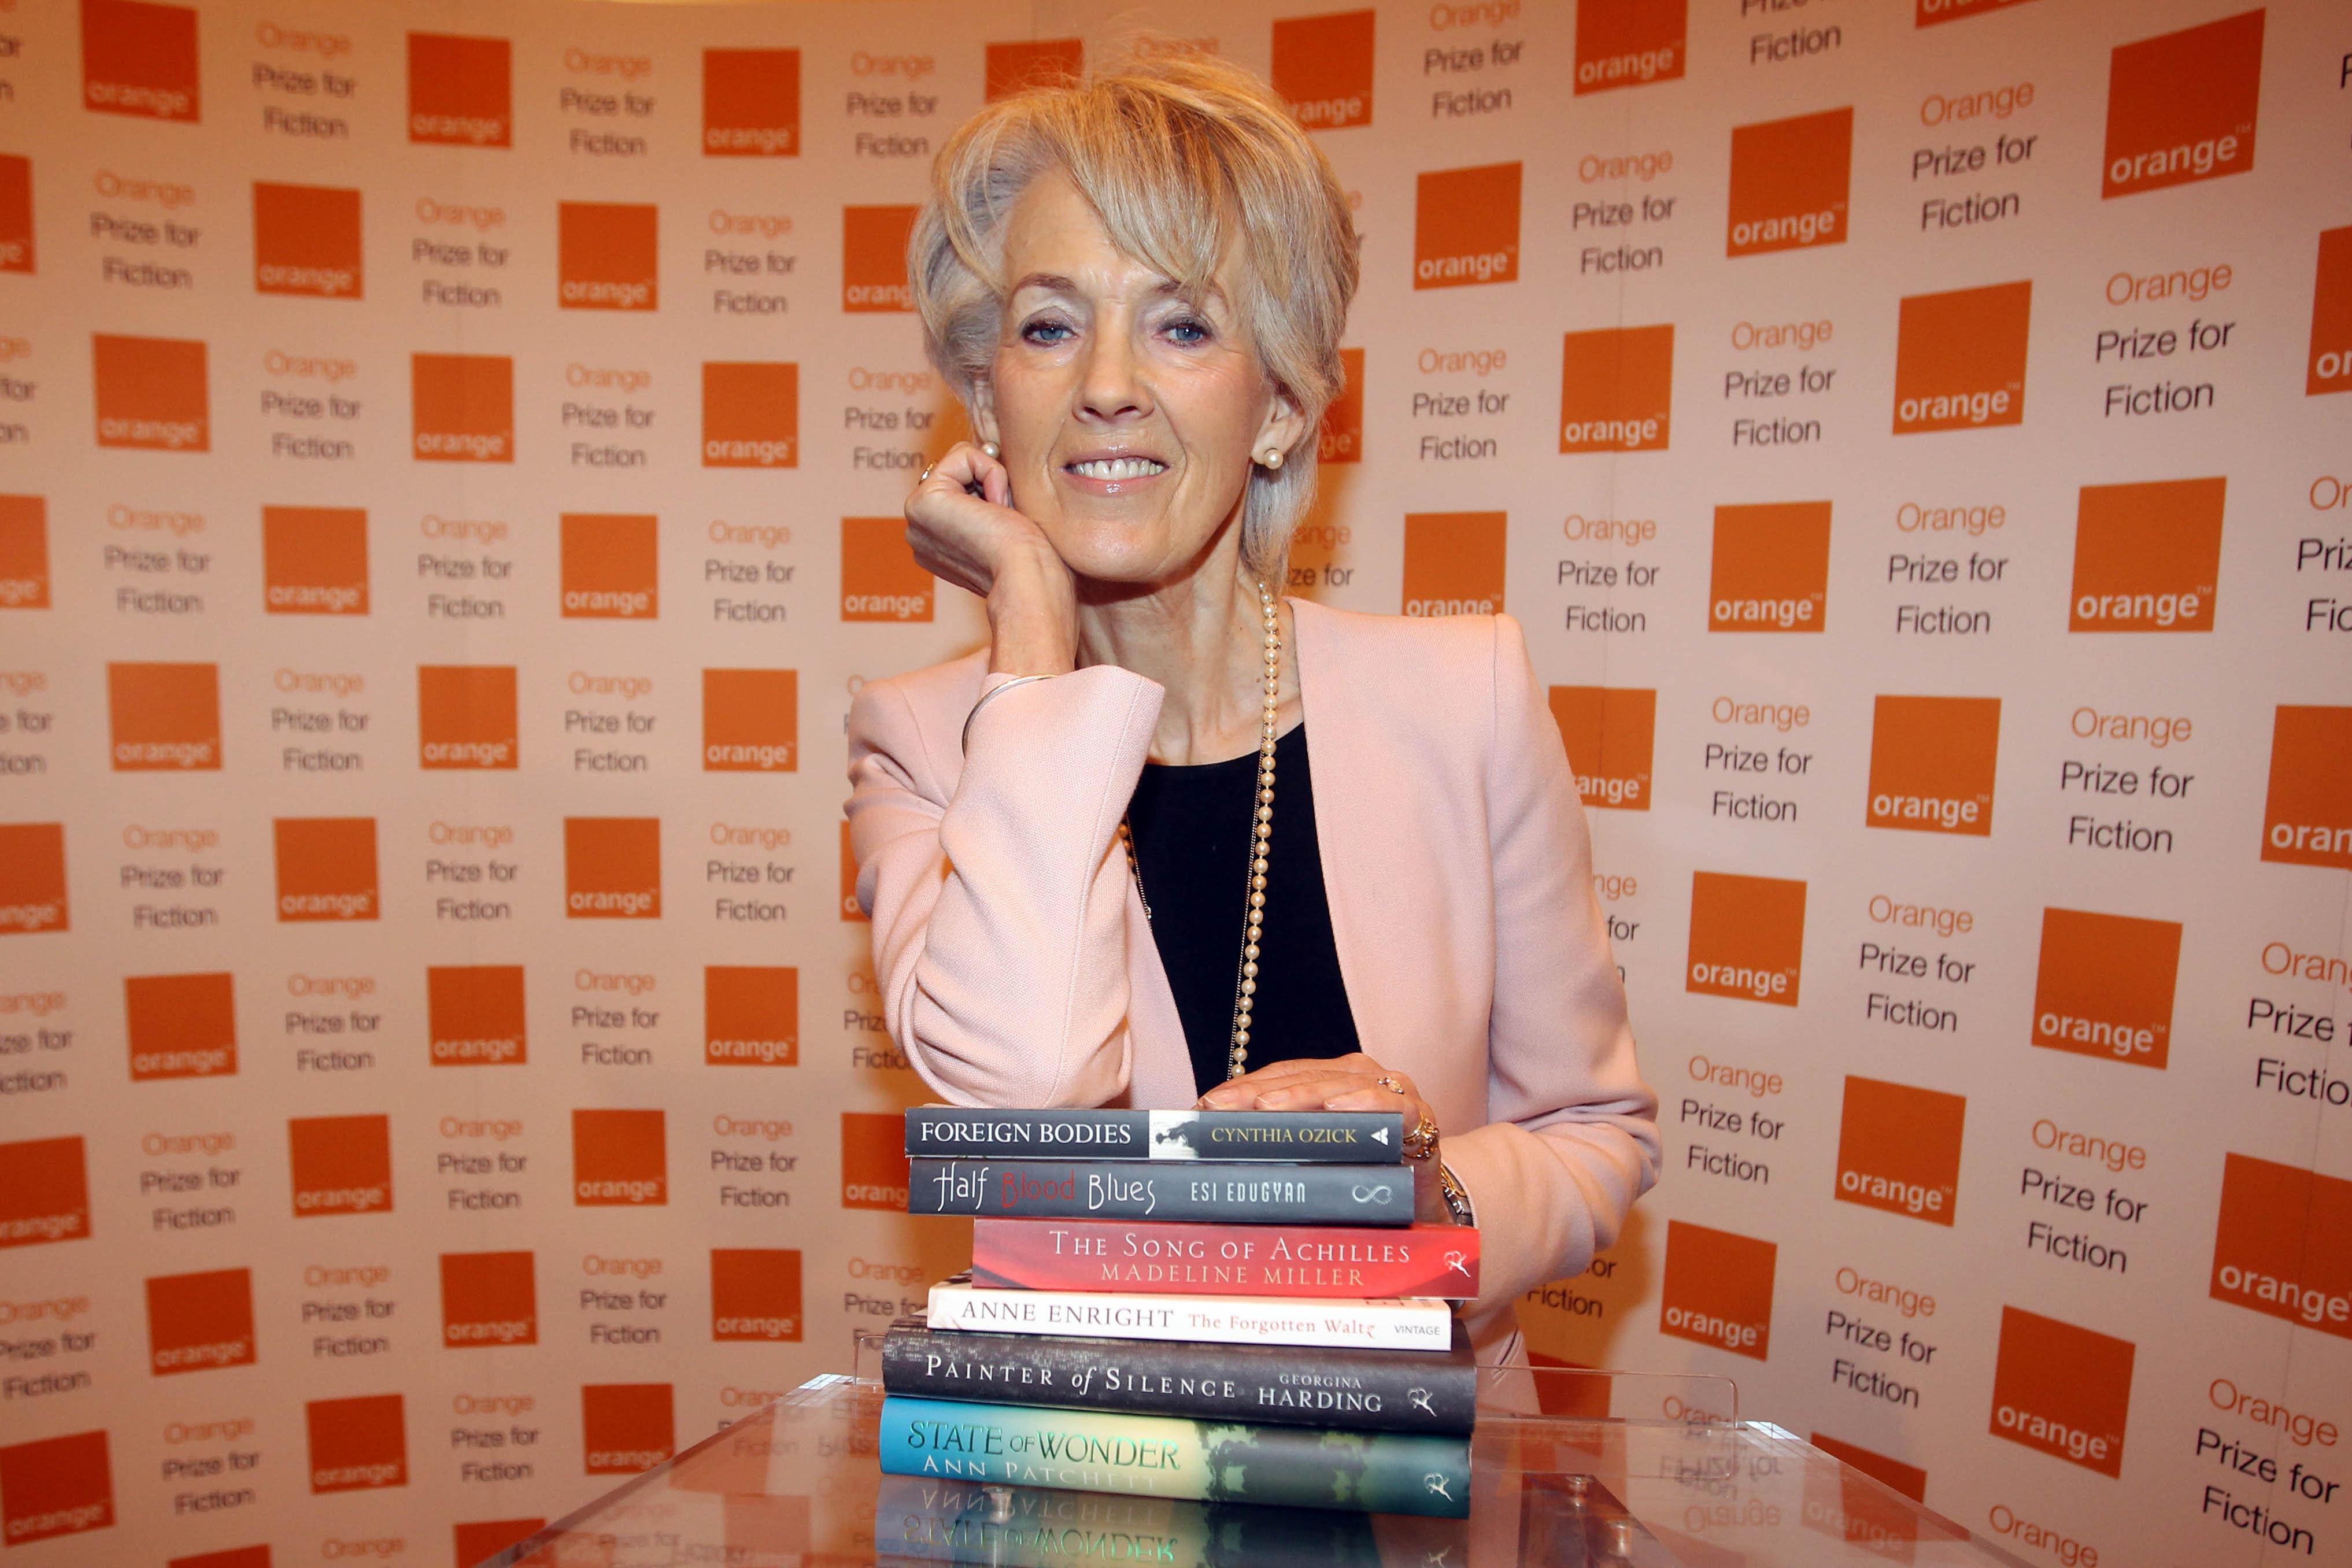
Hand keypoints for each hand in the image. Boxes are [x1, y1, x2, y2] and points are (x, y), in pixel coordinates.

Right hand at [906, 441, 1076, 674]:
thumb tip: (989, 449)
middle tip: (1007, 522)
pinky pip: (964, 455)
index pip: (964, 486)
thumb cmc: (1035, 559)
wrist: (1031, 578)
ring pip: (962, 461)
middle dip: (992, 484)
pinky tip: (998, 510)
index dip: (997, 492)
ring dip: (995, 481)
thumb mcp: (1008, 519)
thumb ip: (989, 493)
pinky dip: (993, 474)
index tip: (1008, 526)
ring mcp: (916, 519)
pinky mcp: (922, 503)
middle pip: (959, 470)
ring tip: (1002, 519)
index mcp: (937, 542)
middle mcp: (920, 531)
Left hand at [1197, 1053, 1453, 1224]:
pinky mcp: (1421, 1119)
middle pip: (1305, 1077)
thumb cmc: (1359, 1175)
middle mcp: (1360, 1077)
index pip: (1281, 1075)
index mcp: (1330, 1078)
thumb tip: (1211, 1148)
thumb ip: (1274, 1145)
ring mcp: (1393, 1092)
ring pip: (1343, 1085)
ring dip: (1303, 1094)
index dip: (1242, 1087)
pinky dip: (1366, 1104)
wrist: (1418, 1204)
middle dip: (1261, 1092)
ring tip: (1267, 1107)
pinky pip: (1393, 1106)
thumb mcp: (1310, 1158)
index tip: (1204, 1105)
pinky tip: (1338, 1109)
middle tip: (1225, 1108)